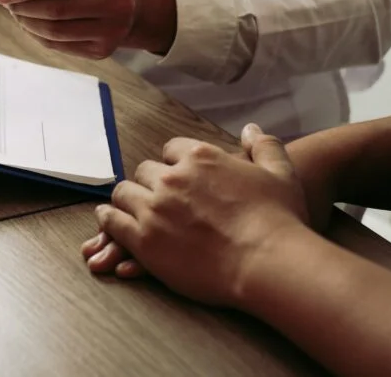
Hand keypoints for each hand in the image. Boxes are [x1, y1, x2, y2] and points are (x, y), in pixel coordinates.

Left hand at [0, 0, 175, 58]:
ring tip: (17, 11)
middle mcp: (120, 1)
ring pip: (55, 31)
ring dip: (26, 22)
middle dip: (22, 6)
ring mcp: (114, 30)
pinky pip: (58, 45)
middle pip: (57, 9)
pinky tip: (33, 22)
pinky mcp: (103, 50)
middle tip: (5, 1)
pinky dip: (36, 34)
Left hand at [87, 125, 309, 307]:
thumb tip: (250, 129)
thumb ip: (263, 146)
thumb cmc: (279, 219)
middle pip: (145, 171)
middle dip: (150, 183)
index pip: (172, 149)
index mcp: (201, 157)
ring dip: (127, 200)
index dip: (174, 164)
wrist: (269, 262)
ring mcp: (155, 208)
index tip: (178, 177)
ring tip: (129, 209)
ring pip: (124, 194)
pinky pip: (113, 222)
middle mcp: (173, 178)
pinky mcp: (144, 240)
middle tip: (157, 199)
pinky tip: (111, 222)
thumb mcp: (281, 173)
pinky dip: (110, 220)